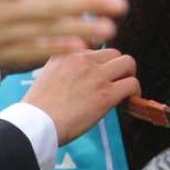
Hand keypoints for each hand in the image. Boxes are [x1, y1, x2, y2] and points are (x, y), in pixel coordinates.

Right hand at [22, 49, 139, 144]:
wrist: (35, 124)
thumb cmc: (38, 107)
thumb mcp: (47, 72)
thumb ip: (65, 63)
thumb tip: (82, 70)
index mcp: (68, 52)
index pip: (95, 45)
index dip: (101, 60)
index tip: (101, 72)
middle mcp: (83, 58)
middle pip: (114, 52)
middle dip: (117, 67)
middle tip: (115, 82)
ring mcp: (96, 75)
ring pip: (128, 63)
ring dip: (128, 76)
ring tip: (124, 89)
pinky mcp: (106, 94)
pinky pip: (131, 84)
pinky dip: (134, 91)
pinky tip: (127, 101)